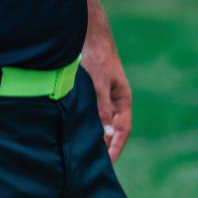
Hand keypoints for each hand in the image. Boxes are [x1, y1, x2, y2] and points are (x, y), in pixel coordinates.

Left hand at [83, 42, 131, 161]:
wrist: (89, 33)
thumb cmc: (98, 57)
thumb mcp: (100, 84)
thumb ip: (103, 109)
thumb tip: (106, 134)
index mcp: (123, 101)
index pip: (123, 131)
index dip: (116, 148)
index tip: (108, 163)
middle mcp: (115, 101)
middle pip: (112, 129)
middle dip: (105, 146)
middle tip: (93, 162)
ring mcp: (104, 96)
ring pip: (100, 121)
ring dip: (94, 135)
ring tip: (83, 150)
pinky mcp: (92, 91)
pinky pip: (90, 112)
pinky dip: (85, 122)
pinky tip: (74, 129)